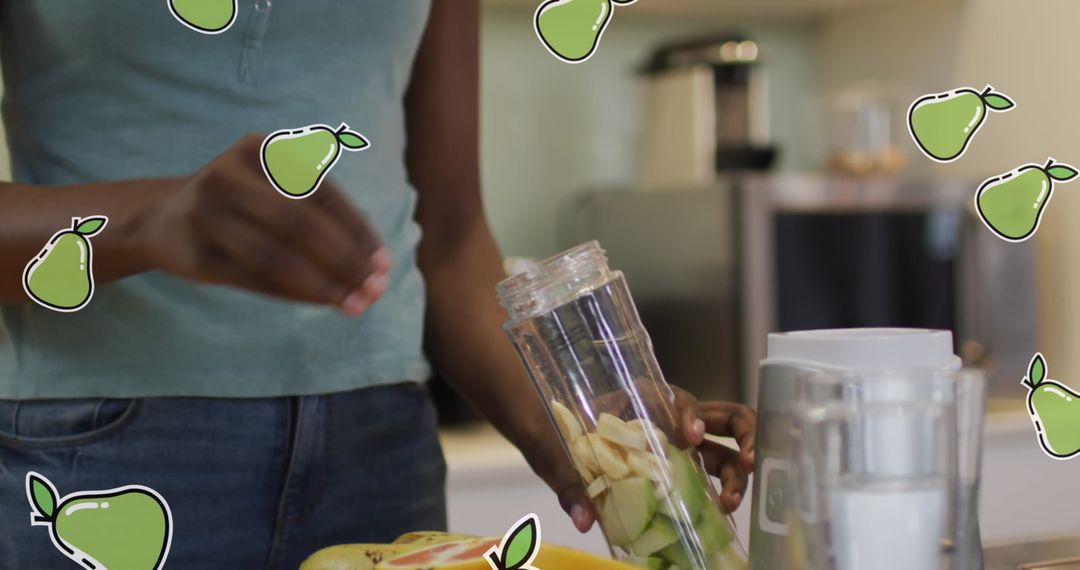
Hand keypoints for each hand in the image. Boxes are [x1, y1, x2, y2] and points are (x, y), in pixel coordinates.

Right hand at [130, 134, 389, 314]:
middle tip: (376, 289)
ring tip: (356, 304)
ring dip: (323, 284)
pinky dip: (294, 293)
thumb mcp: (280, 193)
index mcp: (260, 149)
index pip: (321, 193)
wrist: (166, 218)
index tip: (385, 263)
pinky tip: (322, 302)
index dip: (358, 230)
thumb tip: (377, 268)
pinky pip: (253, 278)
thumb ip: (325, 221)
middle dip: (345, 260)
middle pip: (300, 223)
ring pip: (276, 255)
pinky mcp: (192, 252)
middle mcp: (228, 174)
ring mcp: (204, 212)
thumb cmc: (246, 206)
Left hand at [522, 385, 756, 533]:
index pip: (667, 394)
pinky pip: (713, 471)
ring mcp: (678, 440)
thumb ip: (569, 481)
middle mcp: (665, 415)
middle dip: (742, 432)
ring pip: (723, 445)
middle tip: (747, 460)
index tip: (690, 437)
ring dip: (737, 469)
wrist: (541, 426)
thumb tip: (582, 517)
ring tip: (731, 501)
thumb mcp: (556, 450)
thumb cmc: (554, 429)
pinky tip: (724, 509)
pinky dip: (726, 487)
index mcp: (634, 400)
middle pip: (717, 413)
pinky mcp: (682, 465)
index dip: (685, 412)